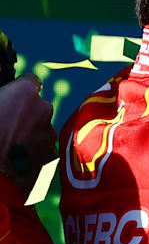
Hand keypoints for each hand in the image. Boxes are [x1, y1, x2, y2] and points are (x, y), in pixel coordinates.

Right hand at [0, 76, 57, 192]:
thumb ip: (1, 99)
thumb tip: (4, 104)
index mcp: (24, 93)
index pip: (31, 81)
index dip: (20, 91)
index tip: (13, 98)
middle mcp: (43, 110)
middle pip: (38, 109)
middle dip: (25, 116)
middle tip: (5, 129)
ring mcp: (49, 134)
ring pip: (41, 131)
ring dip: (29, 137)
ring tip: (7, 149)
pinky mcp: (49, 157)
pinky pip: (42, 151)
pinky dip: (31, 155)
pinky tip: (15, 162)